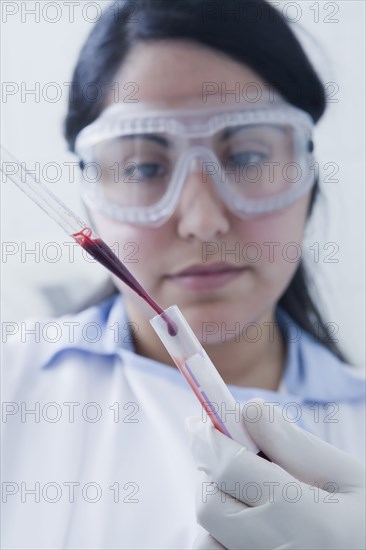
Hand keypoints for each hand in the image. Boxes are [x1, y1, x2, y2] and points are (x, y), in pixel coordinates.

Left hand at [186, 398, 364, 549]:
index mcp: (308, 522)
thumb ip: (295, 445)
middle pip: (210, 505)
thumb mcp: (346, 476)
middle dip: (211, 470)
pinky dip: (223, 535)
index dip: (211, 439)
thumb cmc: (365, 519)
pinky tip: (250, 523)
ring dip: (218, 505)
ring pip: (207, 536)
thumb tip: (247, 411)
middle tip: (228, 452)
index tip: (204, 420)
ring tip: (250, 493)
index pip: (231, 470)